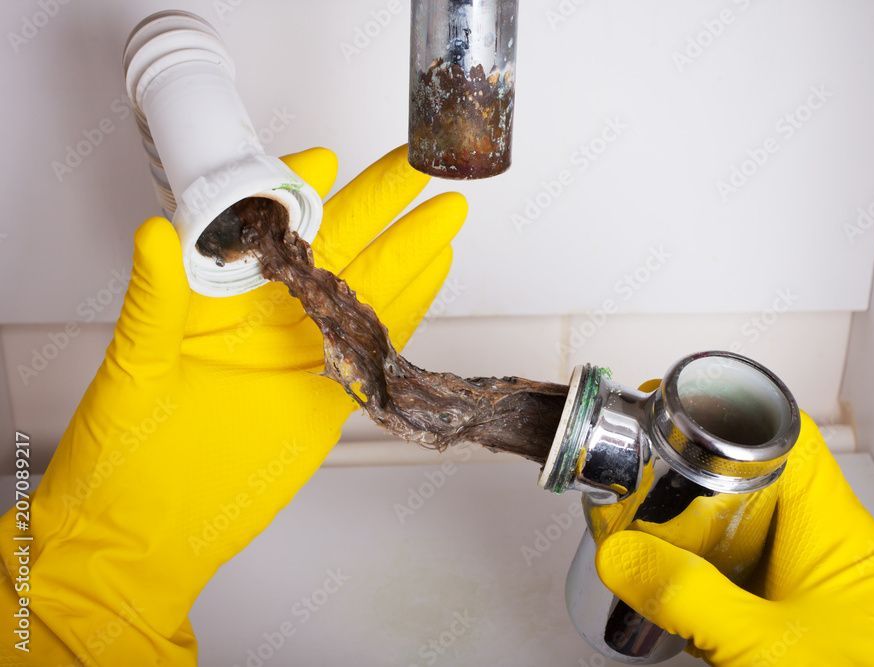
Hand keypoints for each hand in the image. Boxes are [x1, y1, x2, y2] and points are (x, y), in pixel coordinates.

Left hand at [0, 145, 466, 664]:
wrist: (153, 530)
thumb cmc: (124, 452)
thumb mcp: (137, 366)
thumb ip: (156, 298)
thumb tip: (156, 231)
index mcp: (217, 297)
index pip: (265, 225)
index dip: (298, 188)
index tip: (326, 157)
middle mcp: (265, 315)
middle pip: (333, 246)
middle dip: (379, 203)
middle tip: (419, 168)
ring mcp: (301, 351)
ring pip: (367, 287)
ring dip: (409, 248)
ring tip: (445, 214)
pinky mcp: (329, 392)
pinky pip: (376, 340)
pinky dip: (411, 306)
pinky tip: (435, 272)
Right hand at [594, 412, 873, 665]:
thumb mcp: (760, 645)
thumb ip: (688, 599)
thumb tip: (619, 554)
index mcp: (834, 531)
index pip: (790, 436)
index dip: (733, 411)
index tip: (675, 411)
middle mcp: (830, 546)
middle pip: (762, 477)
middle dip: (699, 468)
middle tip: (644, 469)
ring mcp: (816, 582)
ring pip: (752, 525)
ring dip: (700, 520)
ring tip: (645, 518)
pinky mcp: (802, 614)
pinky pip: (750, 569)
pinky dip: (710, 564)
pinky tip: (675, 579)